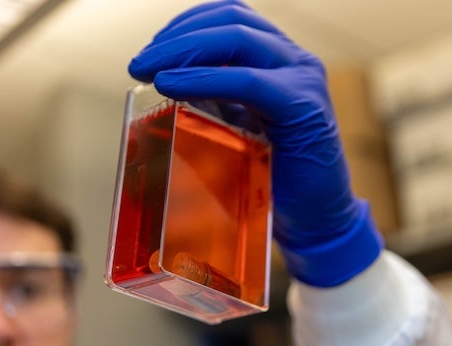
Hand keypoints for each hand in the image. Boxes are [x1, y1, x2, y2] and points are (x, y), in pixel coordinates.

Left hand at [128, 0, 381, 286]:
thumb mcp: (231, 126)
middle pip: (230, 20)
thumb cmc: (270, 175)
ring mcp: (302, 79)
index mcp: (276, 59)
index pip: (229, 16)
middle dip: (177, 37)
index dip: (185, 25)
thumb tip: (156, 84)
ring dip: (184, 50)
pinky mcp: (303, 107)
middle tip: (139, 64)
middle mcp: (293, 60)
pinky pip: (248, 81)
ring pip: (238, 39)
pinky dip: (204, 79)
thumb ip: (207, 100)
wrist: (312, 219)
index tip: (150, 50)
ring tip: (150, 70)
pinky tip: (172, 85)